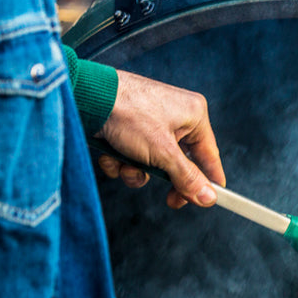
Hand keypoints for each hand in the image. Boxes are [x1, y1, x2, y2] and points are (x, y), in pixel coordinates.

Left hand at [94, 70, 225, 208]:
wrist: (88, 96)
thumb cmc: (130, 114)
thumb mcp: (162, 152)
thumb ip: (187, 177)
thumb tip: (209, 197)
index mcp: (194, 115)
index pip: (209, 155)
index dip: (209, 180)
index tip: (207, 201)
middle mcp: (177, 116)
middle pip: (179, 162)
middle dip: (163, 176)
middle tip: (169, 200)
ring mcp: (153, 121)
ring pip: (154, 161)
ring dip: (137, 170)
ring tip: (124, 165)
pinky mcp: (132, 126)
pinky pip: (135, 153)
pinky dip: (122, 160)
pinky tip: (111, 155)